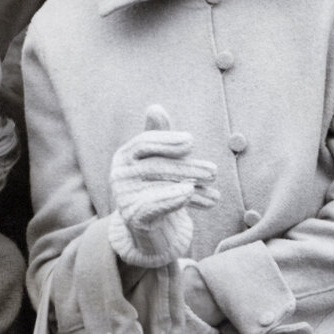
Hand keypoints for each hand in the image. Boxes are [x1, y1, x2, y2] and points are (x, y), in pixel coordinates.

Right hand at [108, 105, 217, 266]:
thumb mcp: (156, 158)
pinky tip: (190, 194)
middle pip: (156, 166)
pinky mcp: (132, 216)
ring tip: (214, 193)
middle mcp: (118, 175)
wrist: (145, 225)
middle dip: (188, 168)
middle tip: (214, 172)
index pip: (143, 142)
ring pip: (160, 186)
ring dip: (192, 188)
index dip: (167, 140)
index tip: (191, 142)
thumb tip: (155, 108)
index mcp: (123, 156)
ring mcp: (123, 196)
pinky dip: (173, 198)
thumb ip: (158, 136)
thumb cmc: (154, 184)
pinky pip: (153, 205)